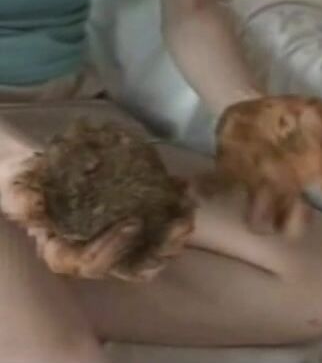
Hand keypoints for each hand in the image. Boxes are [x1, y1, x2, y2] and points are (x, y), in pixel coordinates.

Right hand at [0, 154, 193, 280]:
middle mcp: (95, 255)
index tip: (134, 222)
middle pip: (132, 266)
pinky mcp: (136, 229)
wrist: (43, 170)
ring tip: (189, 211)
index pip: (91, 262)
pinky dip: (174, 213)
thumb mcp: (18, 186)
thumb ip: (23, 198)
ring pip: (153, 253)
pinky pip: (160, 231)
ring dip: (175, 236)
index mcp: (65, 252)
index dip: (114, 248)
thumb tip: (34, 206)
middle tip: (181, 224)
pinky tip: (184, 190)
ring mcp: (119, 244)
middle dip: (162, 248)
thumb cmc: (29, 183)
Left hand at [214, 95, 321, 232]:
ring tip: (258, 194)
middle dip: (295, 222)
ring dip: (258, 213)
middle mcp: (287, 187)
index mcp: (311, 173)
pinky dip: (206, 189)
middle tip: (297, 207)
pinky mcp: (229, 171)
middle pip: (293, 224)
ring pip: (257, 217)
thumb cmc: (292, 116)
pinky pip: (216, 187)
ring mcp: (257, 182)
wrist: (250, 106)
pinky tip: (197, 187)